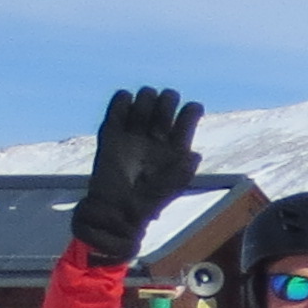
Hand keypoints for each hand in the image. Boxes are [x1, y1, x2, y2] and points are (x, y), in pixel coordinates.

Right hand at [73, 87, 202, 266]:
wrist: (117, 209)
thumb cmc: (150, 200)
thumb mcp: (175, 184)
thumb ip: (186, 167)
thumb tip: (195, 153)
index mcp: (176, 146)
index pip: (188, 117)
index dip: (192, 110)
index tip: (192, 109)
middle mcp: (157, 137)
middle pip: (166, 104)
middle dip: (167, 101)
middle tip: (163, 110)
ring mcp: (135, 134)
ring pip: (144, 101)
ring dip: (145, 98)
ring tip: (143, 109)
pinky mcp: (112, 135)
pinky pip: (118, 110)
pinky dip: (122, 101)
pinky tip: (126, 101)